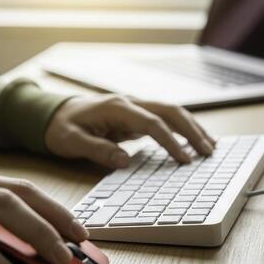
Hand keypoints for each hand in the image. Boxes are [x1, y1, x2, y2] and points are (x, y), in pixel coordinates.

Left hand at [45, 95, 215, 168]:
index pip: (151, 123)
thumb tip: (124, 161)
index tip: (184, 160)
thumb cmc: (60, 127)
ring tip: (211, 147)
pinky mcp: (135, 116)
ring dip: (192, 128)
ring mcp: (134, 108)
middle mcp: (129, 103)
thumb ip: (97, 149)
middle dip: (192, 130)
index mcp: (116, 107)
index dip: (170, 141)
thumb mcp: (71, 141)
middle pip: (170, 111)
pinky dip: (182, 129)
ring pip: (171, 112)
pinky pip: (165, 120)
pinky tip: (194, 140)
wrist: (52, 113)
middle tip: (209, 152)